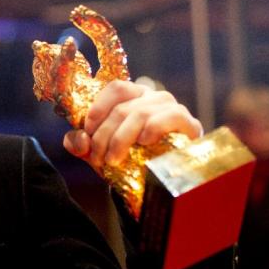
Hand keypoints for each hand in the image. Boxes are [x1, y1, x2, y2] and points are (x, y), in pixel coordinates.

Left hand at [63, 80, 202, 168]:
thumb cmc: (127, 158)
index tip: (88, 131)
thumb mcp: (97, 150)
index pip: (116, 88)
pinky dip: (153, 128)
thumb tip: (79, 140)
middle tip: (98, 158)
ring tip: (113, 159)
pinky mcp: (189, 123)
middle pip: (123, 108)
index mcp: (133, 95)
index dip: (98, 108)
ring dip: (121, 139)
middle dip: (104, 136)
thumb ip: (79, 143)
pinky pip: (171, 116)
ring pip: (141, 114)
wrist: (158, 181)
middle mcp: (153, 96)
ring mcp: (172, 108)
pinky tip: (144, 142)